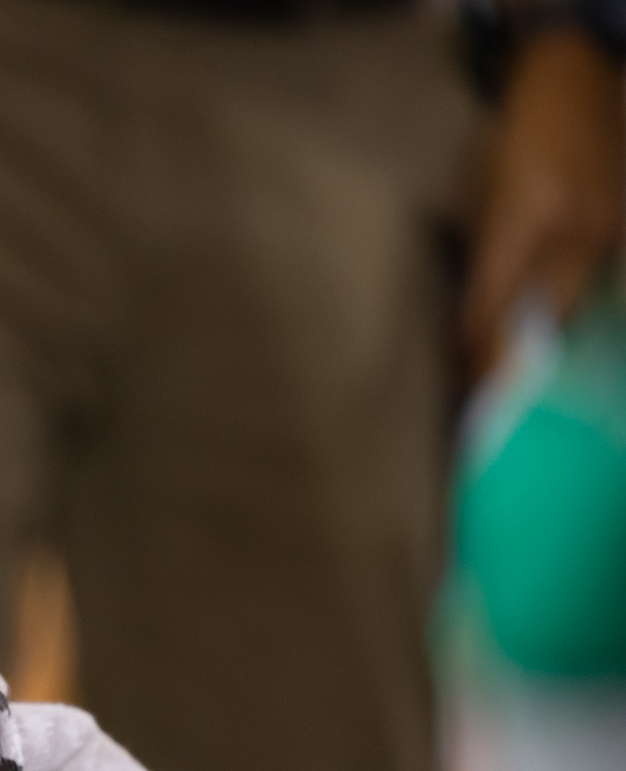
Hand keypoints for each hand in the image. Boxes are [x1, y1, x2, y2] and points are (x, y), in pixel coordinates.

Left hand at [465, 30, 624, 373]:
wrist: (577, 73)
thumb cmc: (514, 126)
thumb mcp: (478, 181)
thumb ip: (479, 246)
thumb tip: (467, 307)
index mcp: (527, 210)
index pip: (495, 294)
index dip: (477, 340)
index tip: (461, 377)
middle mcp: (574, 223)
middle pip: (543, 309)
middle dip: (512, 356)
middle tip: (487, 397)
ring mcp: (606, 224)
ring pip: (575, 299)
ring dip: (545, 341)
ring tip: (517, 381)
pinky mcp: (622, 224)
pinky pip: (597, 279)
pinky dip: (573, 309)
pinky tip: (555, 337)